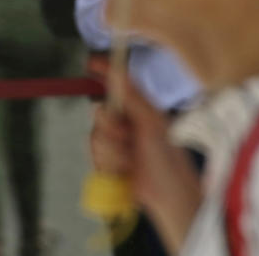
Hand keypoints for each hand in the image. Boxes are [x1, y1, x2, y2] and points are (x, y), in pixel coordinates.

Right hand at [90, 70, 200, 250]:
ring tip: (131, 161)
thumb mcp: (152, 123)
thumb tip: (116, 73)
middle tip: (127, 138)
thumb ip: (133, 97)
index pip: (117, 84)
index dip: (103, 71)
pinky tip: (124, 171)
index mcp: (139, 109)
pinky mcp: (109, 161)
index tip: (90, 63)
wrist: (168, 196)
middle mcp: (126, 123)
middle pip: (99, 112)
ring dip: (112, 151)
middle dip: (110, 128)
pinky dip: (108, 164)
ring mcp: (117, 143)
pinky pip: (95, 155)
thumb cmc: (168, 158)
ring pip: (95, 136)